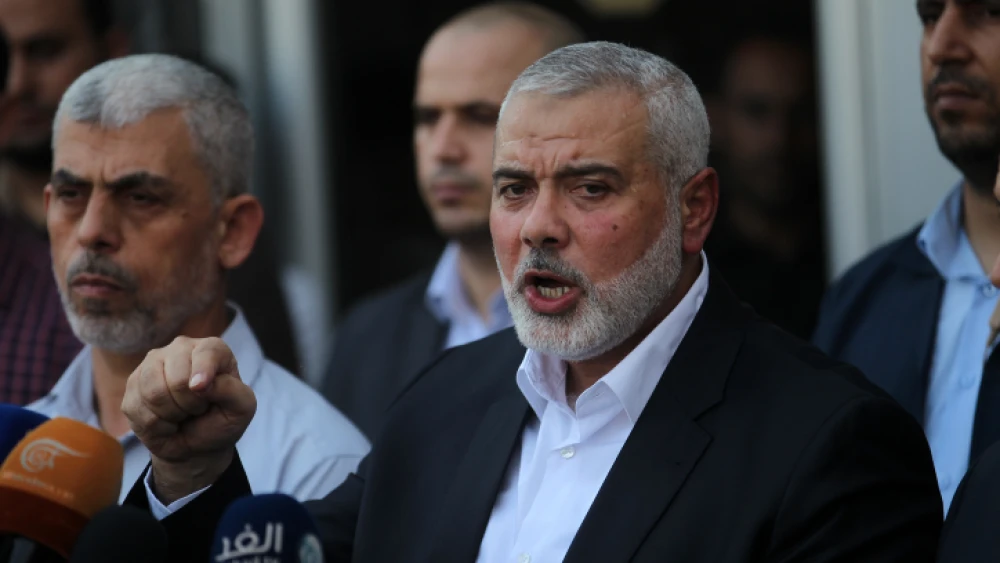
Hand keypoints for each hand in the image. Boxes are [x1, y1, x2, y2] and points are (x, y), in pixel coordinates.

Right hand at [122, 336, 256, 502]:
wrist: (195, 445)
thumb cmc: (221, 420)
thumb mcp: (241, 408)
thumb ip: (231, 391)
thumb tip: (200, 383)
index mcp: (212, 349)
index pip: (207, 352)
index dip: (203, 372)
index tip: (200, 389)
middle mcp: (180, 349)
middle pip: (177, 378)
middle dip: (190, 405)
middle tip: (198, 410)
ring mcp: (152, 365)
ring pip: (154, 392)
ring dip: (172, 415)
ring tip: (182, 414)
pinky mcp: (132, 385)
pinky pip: (137, 407)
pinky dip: (155, 424)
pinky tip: (165, 421)